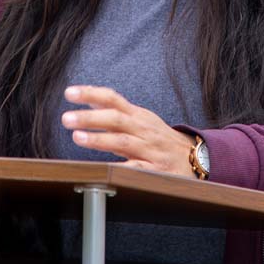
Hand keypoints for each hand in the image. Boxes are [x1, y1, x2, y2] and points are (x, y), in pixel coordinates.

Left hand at [60, 85, 196, 177]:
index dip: (90, 93)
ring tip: (78, 137)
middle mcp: (143, 129)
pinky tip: (103, 170)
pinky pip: (136, 168)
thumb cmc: (161, 140)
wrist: (197, 159)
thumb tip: (88, 100)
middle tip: (66, 118)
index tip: (69, 92)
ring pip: (123, 141)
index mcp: (138, 115)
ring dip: (100, 139)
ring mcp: (149, 149)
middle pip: (116, 118)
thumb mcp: (141, 120)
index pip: (113, 98)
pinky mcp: (155, 170)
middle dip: (90, 117)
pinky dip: (121, 168)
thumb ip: (116, 111)